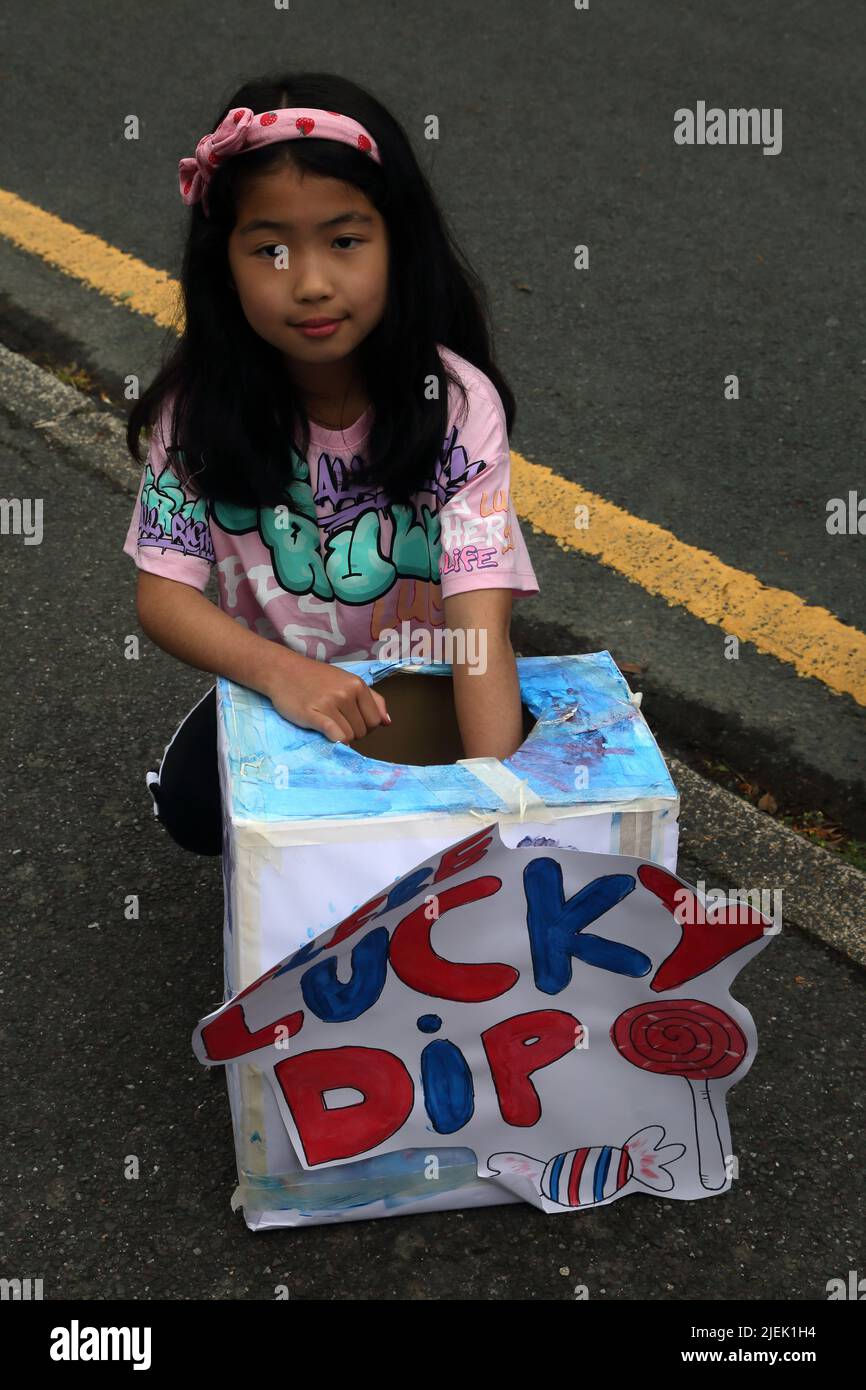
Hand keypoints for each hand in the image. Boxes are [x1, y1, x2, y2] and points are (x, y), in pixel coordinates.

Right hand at [265, 649, 389, 743]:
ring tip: (328, 724)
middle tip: (336, 722)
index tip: (350, 722)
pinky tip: (329, 736)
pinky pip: (336, 736)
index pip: (374, 721)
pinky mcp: (313, 714)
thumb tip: (387, 722)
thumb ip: (372, 699)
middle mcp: (346, 693)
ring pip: (350, 737)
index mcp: (357, 685)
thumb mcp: (347, 681)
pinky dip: (336, 741)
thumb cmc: (315, 678)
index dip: (365, 726)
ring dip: (341, 737)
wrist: (282, 671)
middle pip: (362, 731)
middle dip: (352, 732)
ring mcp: (330, 704)